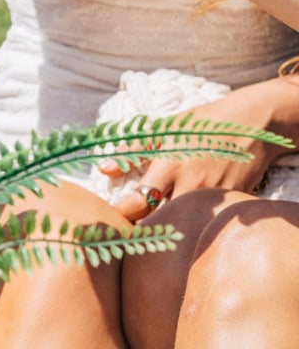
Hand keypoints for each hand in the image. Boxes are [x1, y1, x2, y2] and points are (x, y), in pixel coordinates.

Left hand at [111, 82, 290, 221]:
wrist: (252, 125)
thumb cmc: (202, 124)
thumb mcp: (164, 129)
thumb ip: (133, 150)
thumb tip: (103, 170)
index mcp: (170, 165)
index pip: (141, 200)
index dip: (123, 213)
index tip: (110, 220)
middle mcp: (192, 185)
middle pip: (163, 219)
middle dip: (146, 227)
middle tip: (130, 230)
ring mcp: (215, 199)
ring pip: (186, 224)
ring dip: (171, 227)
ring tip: (158, 229)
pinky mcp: (233, 206)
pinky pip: (210, 223)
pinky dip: (197, 223)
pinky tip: (190, 222)